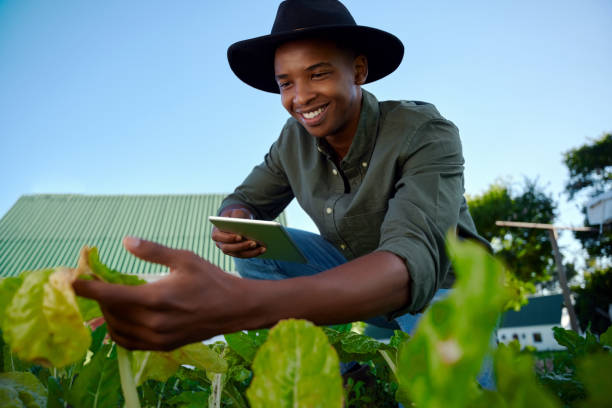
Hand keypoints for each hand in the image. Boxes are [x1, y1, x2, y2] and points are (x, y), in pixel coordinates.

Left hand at [73, 237, 248, 349]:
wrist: (234, 309)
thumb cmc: (211, 280)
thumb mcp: (184, 259)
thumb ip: (153, 251)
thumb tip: (126, 241)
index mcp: (157, 298)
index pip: (111, 295)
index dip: (89, 288)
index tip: (75, 281)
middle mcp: (154, 322)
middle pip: (111, 313)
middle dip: (99, 299)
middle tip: (96, 285)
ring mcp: (158, 338)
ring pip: (118, 331)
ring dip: (108, 316)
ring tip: (110, 300)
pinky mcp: (163, 346)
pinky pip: (130, 343)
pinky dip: (120, 332)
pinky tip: (122, 319)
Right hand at [211, 205, 265, 257]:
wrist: (237, 219)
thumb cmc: (236, 215)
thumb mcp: (236, 212)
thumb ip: (237, 216)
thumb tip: (242, 224)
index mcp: (216, 232)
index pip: (218, 237)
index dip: (228, 238)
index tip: (239, 236)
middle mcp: (220, 243)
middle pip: (228, 248)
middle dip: (242, 246)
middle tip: (254, 243)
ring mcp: (228, 250)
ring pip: (238, 254)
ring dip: (250, 252)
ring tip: (262, 247)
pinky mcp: (237, 253)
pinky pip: (244, 255)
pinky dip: (254, 253)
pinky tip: (263, 249)